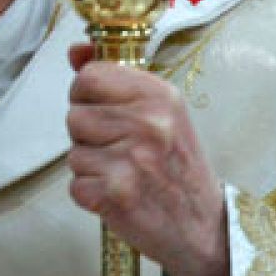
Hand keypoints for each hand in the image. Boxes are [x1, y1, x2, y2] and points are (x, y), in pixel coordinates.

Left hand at [66, 43, 230, 275]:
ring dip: (90, 166)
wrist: (203, 225)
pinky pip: (75, 185)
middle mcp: (149, 124)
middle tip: (122, 151)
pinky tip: (118, 195)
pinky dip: (90, 194)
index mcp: (160, 96)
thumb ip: (113, 78)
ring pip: (73, 152)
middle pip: (74, 116)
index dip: (88, 96)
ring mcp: (132, 159)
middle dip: (89, 136)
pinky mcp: (115, 193)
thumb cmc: (175, 165)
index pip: (89, 76)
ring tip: (123, 173)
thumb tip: (76, 50)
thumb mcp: (158, 111)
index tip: (108, 112)